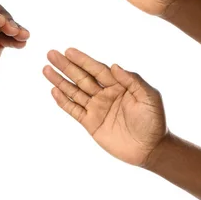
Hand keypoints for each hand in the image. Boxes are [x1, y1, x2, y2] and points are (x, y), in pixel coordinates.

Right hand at [43, 48, 166, 166]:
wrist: (152, 149)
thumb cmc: (154, 120)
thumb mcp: (149, 97)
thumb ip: (132, 80)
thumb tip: (115, 65)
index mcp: (118, 84)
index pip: (97, 69)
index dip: (83, 60)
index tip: (68, 51)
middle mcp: (104, 93)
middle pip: (81, 77)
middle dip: (66, 66)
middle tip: (51, 54)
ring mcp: (96, 108)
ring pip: (74, 91)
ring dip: (60, 81)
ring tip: (46, 69)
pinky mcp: (91, 124)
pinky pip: (74, 110)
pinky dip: (63, 101)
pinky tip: (54, 91)